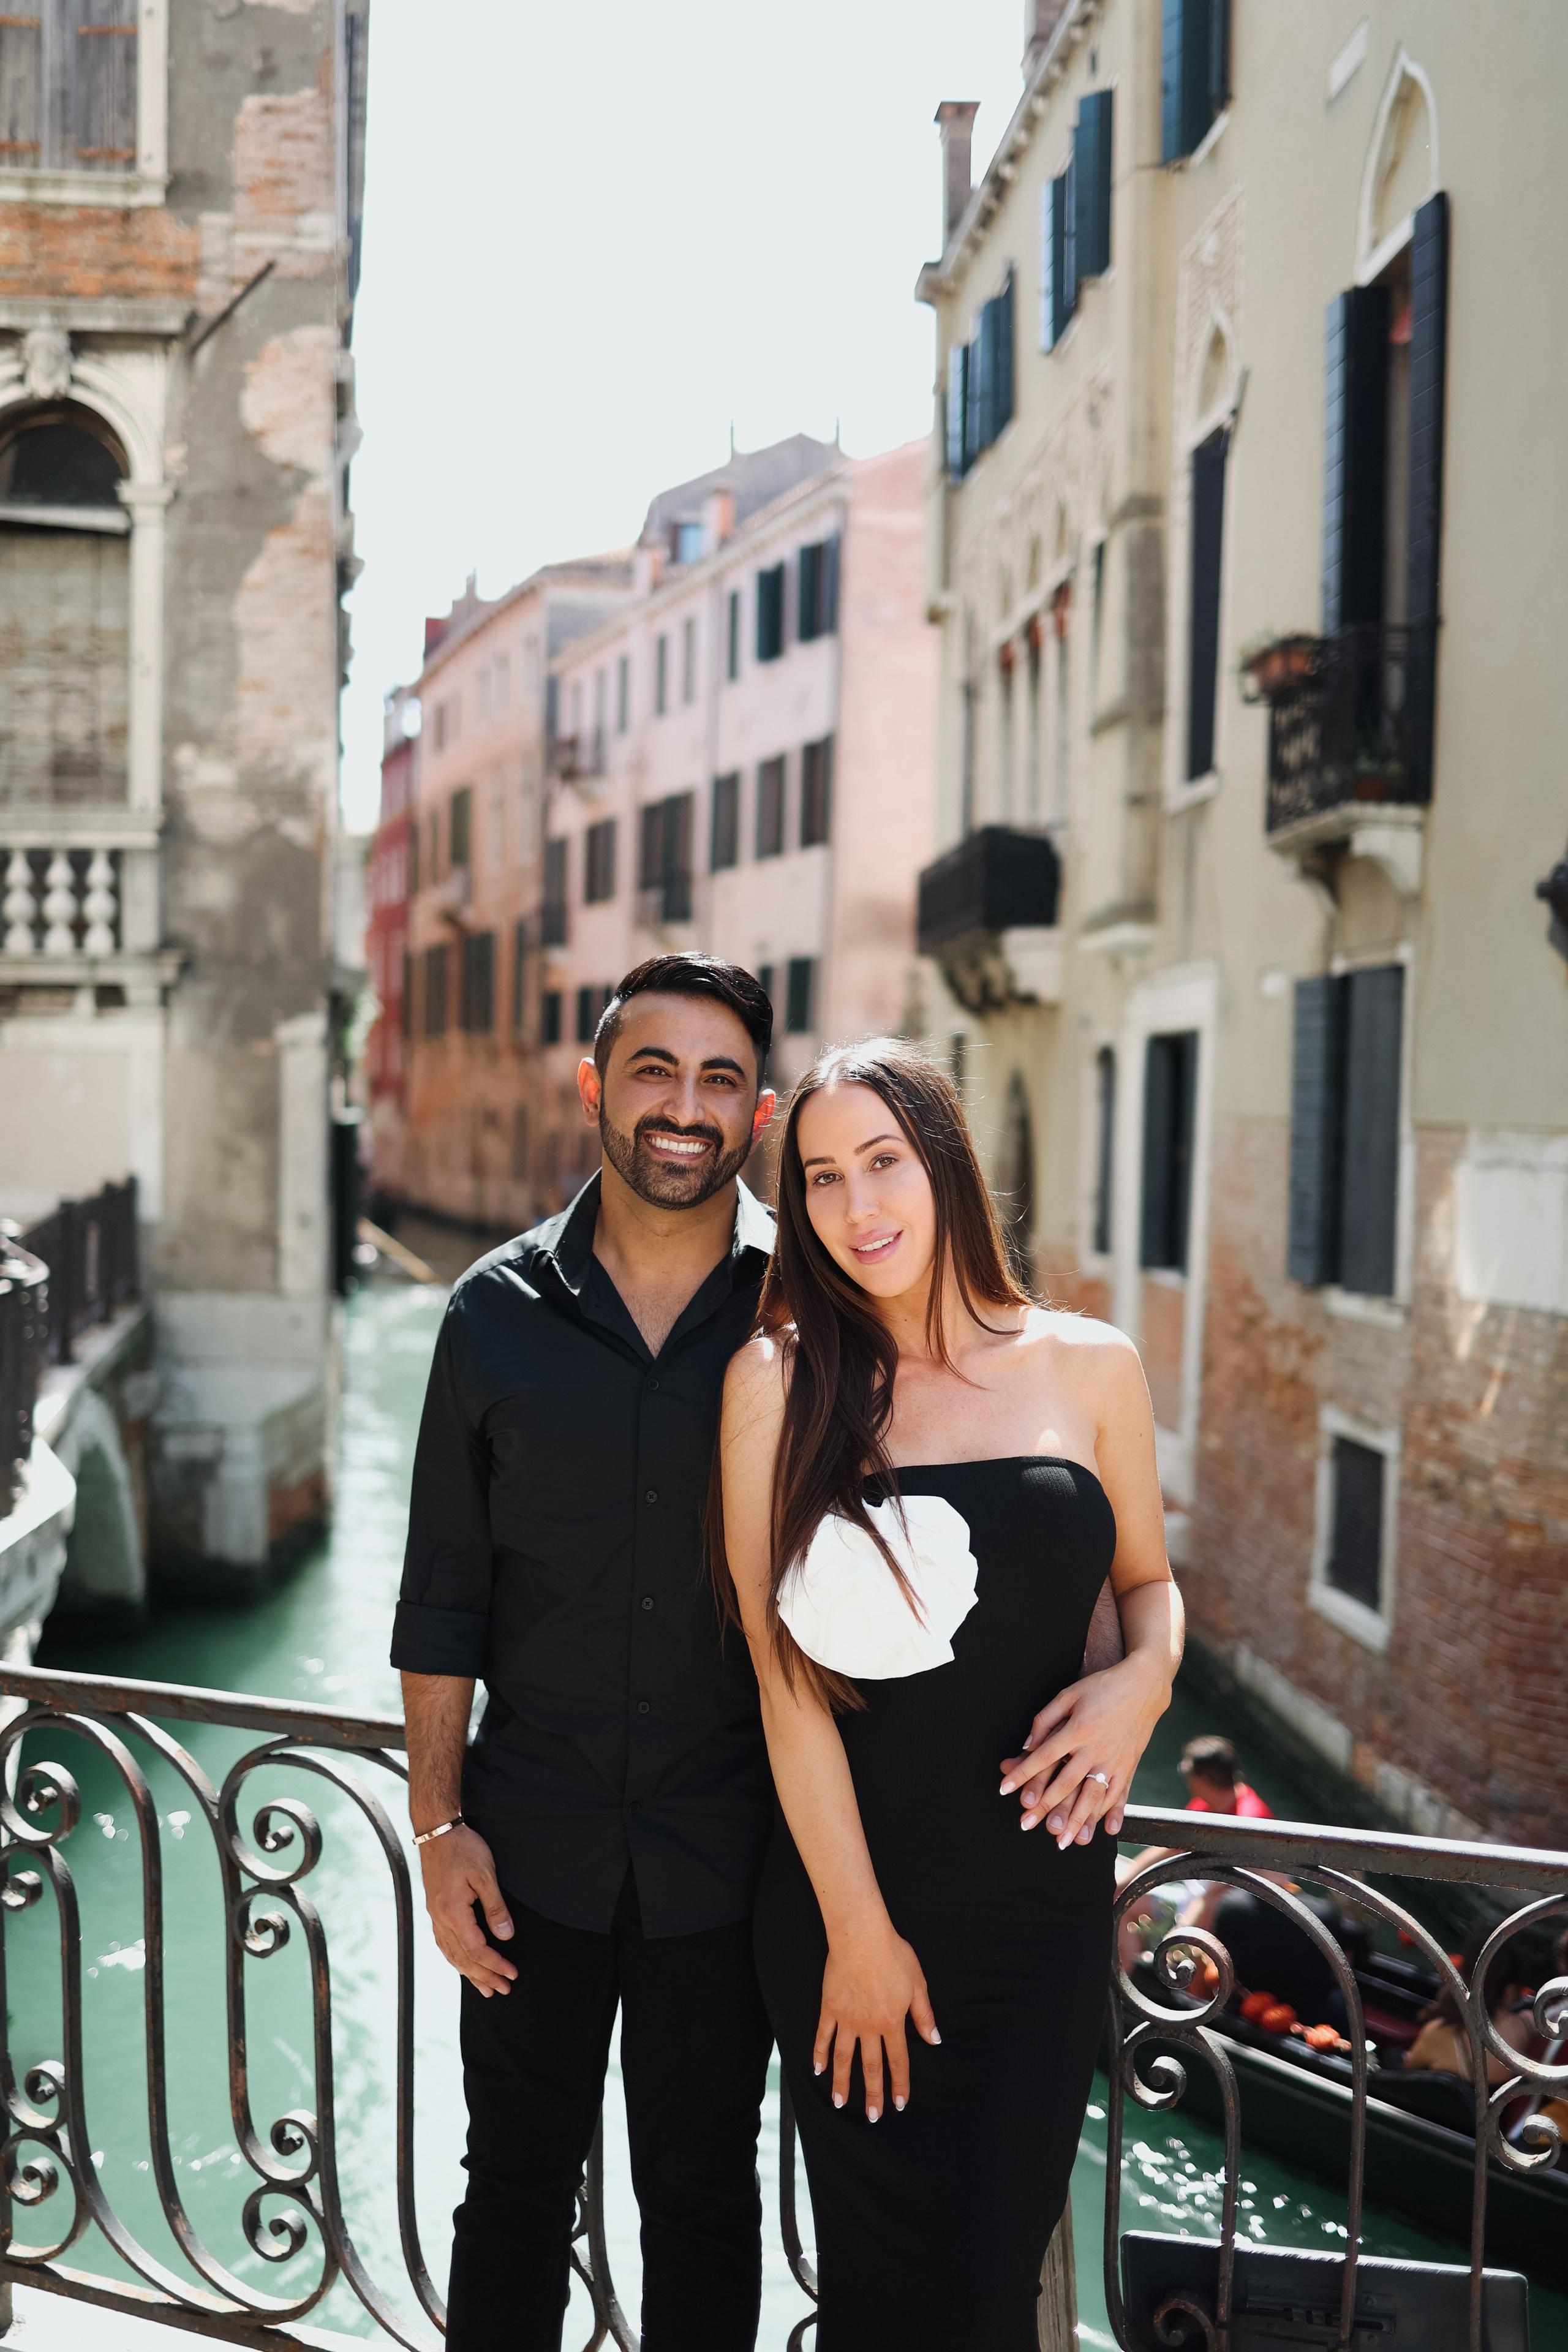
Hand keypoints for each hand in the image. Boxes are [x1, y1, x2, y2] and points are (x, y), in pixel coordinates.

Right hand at [418, 1825, 517, 1996]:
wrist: (437, 1831)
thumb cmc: (464, 1849)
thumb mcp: (485, 1875)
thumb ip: (495, 1908)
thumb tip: (506, 1937)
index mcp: (453, 1912)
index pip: (476, 1950)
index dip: (495, 1965)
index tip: (512, 1974)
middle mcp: (440, 1919)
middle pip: (463, 1958)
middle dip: (484, 1976)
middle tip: (503, 1990)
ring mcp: (435, 1916)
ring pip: (451, 1954)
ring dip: (469, 1973)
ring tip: (485, 1988)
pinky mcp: (435, 1910)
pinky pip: (444, 1944)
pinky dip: (456, 1959)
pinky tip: (463, 1965)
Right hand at [815, 1913, 939, 2121]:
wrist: (861, 1936)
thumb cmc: (892, 1955)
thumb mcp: (917, 1984)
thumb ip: (924, 2015)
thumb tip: (934, 2040)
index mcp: (892, 2022)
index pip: (898, 2061)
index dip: (899, 2084)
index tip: (899, 2105)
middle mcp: (868, 2026)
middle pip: (870, 2067)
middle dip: (872, 2094)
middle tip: (873, 2117)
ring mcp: (846, 2019)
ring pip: (843, 2058)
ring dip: (842, 2082)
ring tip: (839, 2103)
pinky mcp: (829, 2008)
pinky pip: (823, 2036)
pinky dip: (819, 2054)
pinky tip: (817, 2069)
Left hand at [999, 1652, 1169, 1848]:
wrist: (1145, 1686)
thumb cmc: (1102, 1687)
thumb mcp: (1069, 1694)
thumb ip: (1046, 1718)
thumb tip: (1028, 1744)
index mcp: (1077, 1729)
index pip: (1044, 1756)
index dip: (1023, 1773)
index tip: (1005, 1788)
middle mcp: (1096, 1748)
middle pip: (1066, 1783)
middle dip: (1045, 1807)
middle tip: (1027, 1825)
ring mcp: (1115, 1760)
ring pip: (1093, 1796)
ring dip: (1077, 1820)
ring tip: (1063, 1841)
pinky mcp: (1130, 1766)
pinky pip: (1121, 1794)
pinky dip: (1113, 1813)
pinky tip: (1105, 1830)